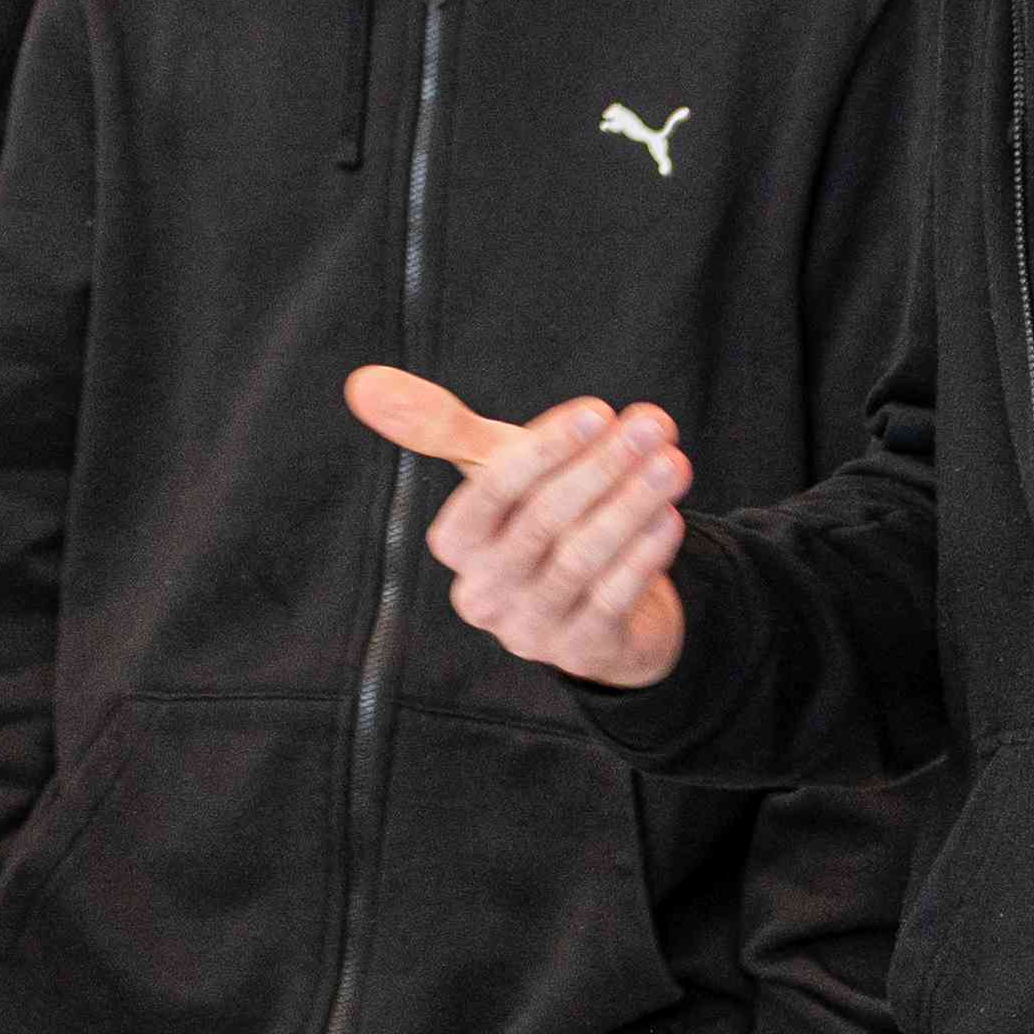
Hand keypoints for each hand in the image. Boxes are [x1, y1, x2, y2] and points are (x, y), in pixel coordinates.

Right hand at [360, 365, 690, 694]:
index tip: (596, 409)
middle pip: (542, 524)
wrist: (597, 606)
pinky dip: (644, 556)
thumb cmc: (538, 520)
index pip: (491, 494)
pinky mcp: (580, 652)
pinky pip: (613, 600)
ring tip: (672, 462)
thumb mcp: (493, 471)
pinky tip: (670, 516)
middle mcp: (483, 593)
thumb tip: (361, 381)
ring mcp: (531, 630)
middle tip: (652, 423)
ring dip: (631, 507)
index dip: (542, 452)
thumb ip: (438, 428)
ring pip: (581, 561)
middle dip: (601, 468)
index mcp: (455, 544)